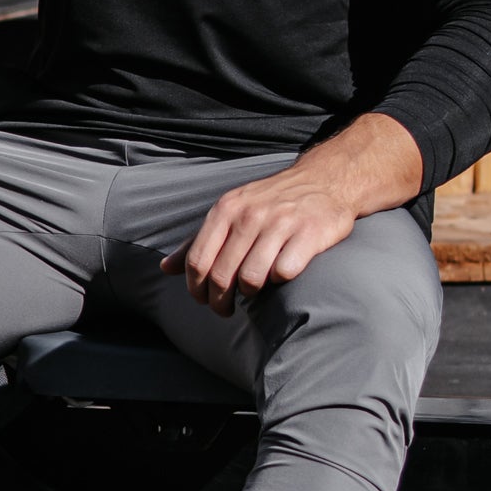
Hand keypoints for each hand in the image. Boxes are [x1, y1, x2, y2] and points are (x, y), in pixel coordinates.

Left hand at [161, 113, 423, 313]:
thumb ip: (198, 241)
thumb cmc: (271, 203)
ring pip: (252, 279)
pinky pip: (285, 272)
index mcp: (226, 209)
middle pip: (222, 276)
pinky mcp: (310, 233)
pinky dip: (281, 280)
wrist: (325, 180)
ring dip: (251, 293)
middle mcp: (251, 214)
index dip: (197, 289)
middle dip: (221, 302)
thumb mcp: (231, 212)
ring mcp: (281, 223)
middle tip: (226, 310)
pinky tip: (283, 274)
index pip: (198, 261)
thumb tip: (165, 268)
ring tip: (255, 291)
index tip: (203, 301)